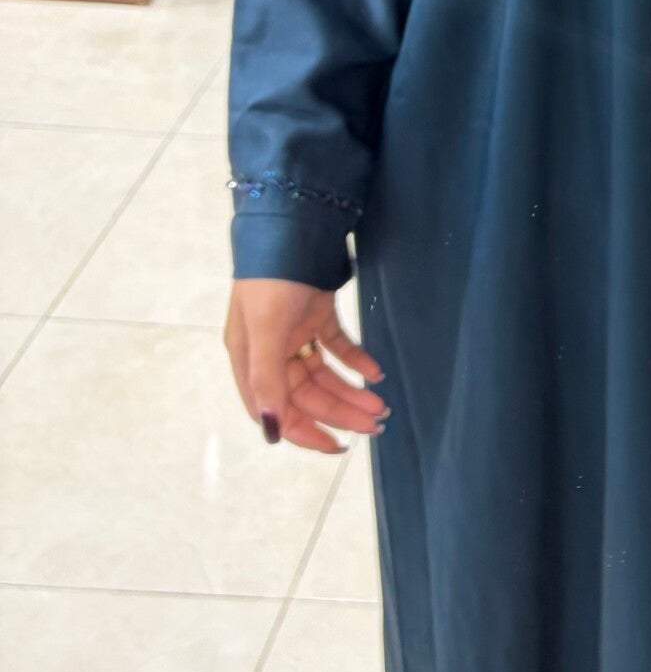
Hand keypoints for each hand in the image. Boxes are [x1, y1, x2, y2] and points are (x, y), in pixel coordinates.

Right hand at [225, 278, 387, 453]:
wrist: (293, 225)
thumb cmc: (271, 279)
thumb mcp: (264, 329)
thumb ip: (267, 378)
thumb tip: (272, 428)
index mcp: (248, 360)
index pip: (275, 408)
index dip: (304, 431)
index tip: (337, 446)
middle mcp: (269, 350)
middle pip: (306, 394)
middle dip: (340, 411)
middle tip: (376, 423)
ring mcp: (293, 332)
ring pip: (324, 373)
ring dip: (351, 390)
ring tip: (381, 404)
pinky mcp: (316, 313)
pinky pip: (338, 346)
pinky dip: (356, 360)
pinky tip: (376, 371)